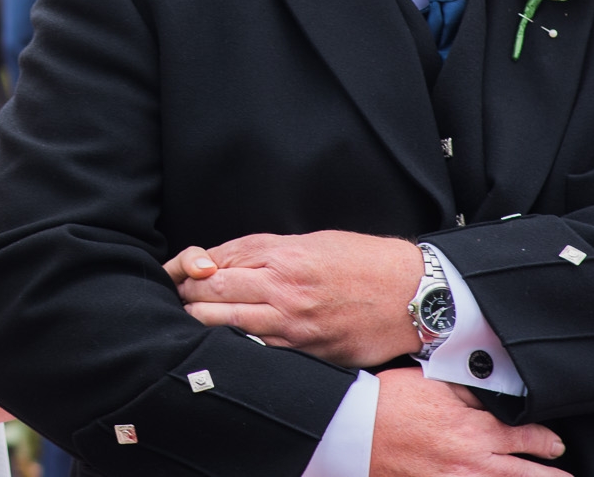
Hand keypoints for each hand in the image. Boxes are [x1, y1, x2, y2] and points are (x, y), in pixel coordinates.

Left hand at [163, 231, 422, 368]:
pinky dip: (237, 344)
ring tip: (195, 318)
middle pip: (212, 295)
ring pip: (226, 326)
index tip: (180, 275)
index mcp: (283, 258)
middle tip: (180, 298)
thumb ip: (264, 251)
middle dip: (188, 298)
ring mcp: (294, 326)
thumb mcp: (310, 241)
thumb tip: (221, 261)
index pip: (216, 264)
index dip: (190, 271)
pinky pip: (258, 350)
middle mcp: (284, 292)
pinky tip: (227, 341)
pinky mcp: (307, 352)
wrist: (413, 295)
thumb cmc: (363, 262)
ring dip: (204, 323)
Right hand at [369, 368, 561, 475]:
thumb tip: (497, 394)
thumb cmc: (387, 403)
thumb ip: (468, 389)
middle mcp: (472, 463)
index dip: (546, 441)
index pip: (524, 438)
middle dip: (551, 476)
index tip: (555, 444)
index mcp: (473, 430)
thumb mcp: (431, 382)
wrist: (353, 432)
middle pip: (526, 475)